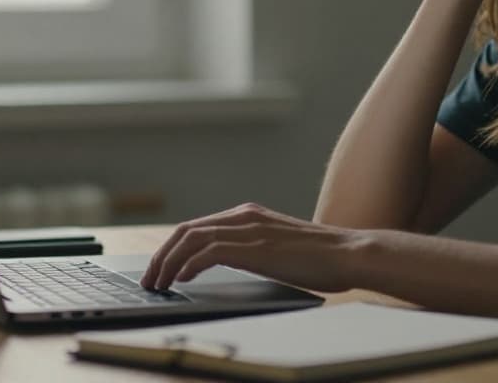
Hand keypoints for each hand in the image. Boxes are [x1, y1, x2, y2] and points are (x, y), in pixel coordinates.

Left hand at [139, 203, 368, 293]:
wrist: (348, 254)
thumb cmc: (320, 258)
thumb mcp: (278, 250)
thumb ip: (253, 250)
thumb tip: (230, 263)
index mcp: (248, 215)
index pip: (197, 227)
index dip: (172, 248)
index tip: (160, 269)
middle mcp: (244, 216)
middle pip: (186, 230)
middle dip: (161, 255)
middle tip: (149, 279)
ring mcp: (249, 229)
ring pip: (191, 239)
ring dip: (168, 262)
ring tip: (157, 284)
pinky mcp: (254, 246)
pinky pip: (208, 252)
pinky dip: (189, 264)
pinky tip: (181, 279)